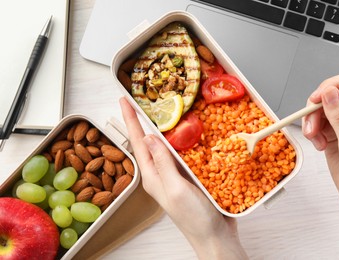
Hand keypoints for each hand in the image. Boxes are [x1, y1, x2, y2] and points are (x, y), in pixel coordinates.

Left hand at [119, 97, 247, 259]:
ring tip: (159, 111)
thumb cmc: (194, 218)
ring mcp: (175, 175)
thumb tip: (149, 137)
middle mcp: (161, 174)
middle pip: (148, 142)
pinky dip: (181, 140)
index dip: (131, 120)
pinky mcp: (189, 176)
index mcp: (153, 176)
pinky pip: (181, 153)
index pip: (138, 142)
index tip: (124, 101)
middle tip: (140, 101)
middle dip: (142, 121)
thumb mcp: (175, 188)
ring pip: (165, 146)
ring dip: (162, 128)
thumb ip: (163, 163)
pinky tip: (186, 132)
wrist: (214, 236)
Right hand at [302, 70, 338, 258]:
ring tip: (314, 138)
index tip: (316, 98)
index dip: (332, 86)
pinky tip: (318, 144)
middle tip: (311, 125)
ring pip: (322, 109)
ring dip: (312, 122)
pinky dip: (313, 132)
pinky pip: (318, 124)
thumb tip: (329, 93)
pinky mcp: (335, 135)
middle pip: (333, 95)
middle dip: (317, 108)